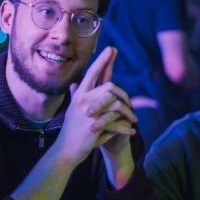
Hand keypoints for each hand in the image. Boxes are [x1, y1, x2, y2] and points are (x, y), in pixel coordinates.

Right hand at [54, 47, 136, 166]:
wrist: (66, 151)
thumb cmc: (71, 130)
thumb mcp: (72, 110)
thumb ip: (75, 96)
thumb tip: (74, 84)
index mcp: (80, 95)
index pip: (92, 73)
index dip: (102, 60)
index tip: (112, 49)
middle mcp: (83, 100)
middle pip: (110, 86)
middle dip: (125, 95)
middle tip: (131, 105)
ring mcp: (88, 112)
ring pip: (116, 103)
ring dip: (129, 113)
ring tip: (134, 120)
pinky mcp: (94, 125)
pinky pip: (116, 121)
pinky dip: (125, 128)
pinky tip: (132, 131)